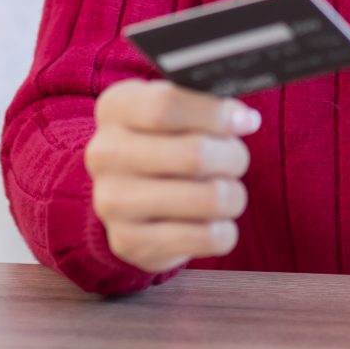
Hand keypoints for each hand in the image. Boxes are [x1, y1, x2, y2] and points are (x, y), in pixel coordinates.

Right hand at [87, 79, 259, 273]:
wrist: (127, 200)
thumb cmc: (163, 145)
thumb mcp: (176, 113)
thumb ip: (209, 108)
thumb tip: (244, 120)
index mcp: (115, 108)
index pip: (167, 105)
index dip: (216, 114)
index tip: (244, 121)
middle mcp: (105, 154)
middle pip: (194, 154)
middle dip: (233, 157)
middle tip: (237, 160)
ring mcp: (112, 202)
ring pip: (208, 199)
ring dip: (233, 195)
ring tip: (227, 192)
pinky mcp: (129, 242)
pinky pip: (206, 238)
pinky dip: (225, 231)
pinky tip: (214, 223)